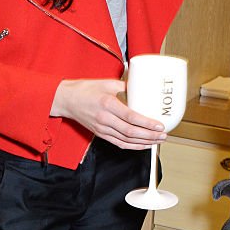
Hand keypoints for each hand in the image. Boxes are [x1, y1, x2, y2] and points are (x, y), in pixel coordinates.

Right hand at [51, 79, 166, 149]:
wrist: (66, 100)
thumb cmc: (85, 90)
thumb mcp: (107, 83)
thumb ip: (125, 86)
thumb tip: (142, 87)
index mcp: (108, 104)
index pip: (131, 117)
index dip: (147, 123)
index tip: (159, 125)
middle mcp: (105, 119)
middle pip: (131, 132)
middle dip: (150, 136)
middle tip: (163, 135)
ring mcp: (102, 129)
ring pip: (126, 141)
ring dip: (144, 143)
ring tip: (157, 141)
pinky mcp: (100, 134)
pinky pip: (119, 144)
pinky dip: (133, 146)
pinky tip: (143, 145)